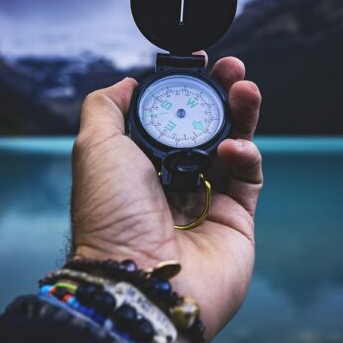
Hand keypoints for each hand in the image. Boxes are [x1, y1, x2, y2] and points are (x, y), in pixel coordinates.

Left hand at [70, 52, 261, 341]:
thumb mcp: (94, 148)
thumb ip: (106, 108)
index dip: (186, 87)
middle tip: (232, 67)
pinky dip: (245, 154)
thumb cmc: (111, 217)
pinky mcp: (236, 217)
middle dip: (221, 92)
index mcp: (140, 162)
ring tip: (245, 88)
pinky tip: (232, 149)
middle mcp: (174, 178)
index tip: (198, 62)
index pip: (171, 115)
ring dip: (242, 113)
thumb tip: (125, 84)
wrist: (140, 279)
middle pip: (207, 125)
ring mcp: (207, 197)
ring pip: (234, 143)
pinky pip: (249, 175)